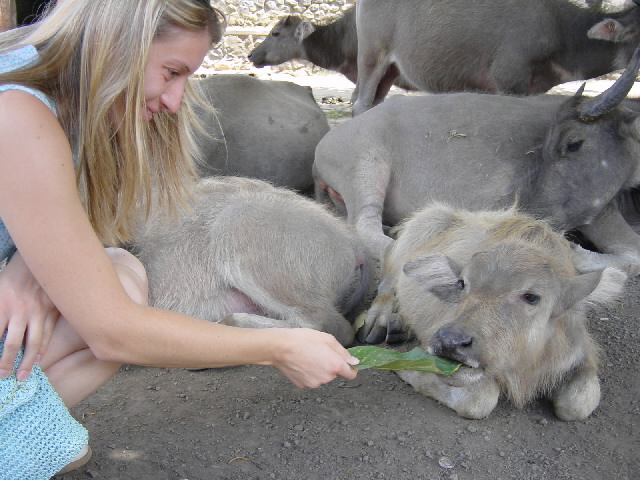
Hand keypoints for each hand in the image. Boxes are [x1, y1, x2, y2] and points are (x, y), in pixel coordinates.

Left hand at [0, 251, 58, 379]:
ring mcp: (39, 312)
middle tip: (4, 375)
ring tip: (23, 374)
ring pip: (34, 341)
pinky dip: (43, 347)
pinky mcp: (52, 311)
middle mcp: (21, 310)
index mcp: (3, 304)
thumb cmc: (13, 276)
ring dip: (28, 361)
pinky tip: (38, 358)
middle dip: (7, 362)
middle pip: (13, 343)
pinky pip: (47, 333)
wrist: (39, 260)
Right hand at [270, 328, 358, 388]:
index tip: (346, 363)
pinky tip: (301, 363)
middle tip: (319, 353)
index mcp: (335, 365)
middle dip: (330, 365)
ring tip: (308, 357)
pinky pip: (311, 380)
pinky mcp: (303, 385)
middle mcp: (327, 377)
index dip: (350, 368)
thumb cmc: (303, 339)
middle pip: (334, 374)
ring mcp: (314, 383)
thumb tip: (354, 362)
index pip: (351, 374)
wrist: (280, 348)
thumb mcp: (327, 339)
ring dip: (319, 370)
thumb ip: (343, 352)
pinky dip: (309, 374)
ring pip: (322, 377)